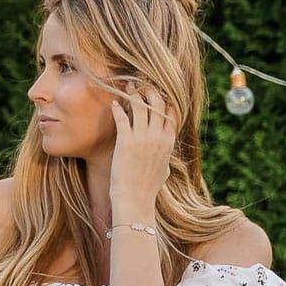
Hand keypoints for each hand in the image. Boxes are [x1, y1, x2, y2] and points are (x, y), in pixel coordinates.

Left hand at [108, 79, 175, 213]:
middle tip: (140, 85)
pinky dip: (118, 107)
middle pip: (157, 102)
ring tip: (127, 87)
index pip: (171, 111)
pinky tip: (114, 103)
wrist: (135, 200)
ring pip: (139, 105)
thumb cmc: (148, 189)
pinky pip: (122, 117)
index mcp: (168, 142)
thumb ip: (166, 158)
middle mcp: (157, 136)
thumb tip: (166, 157)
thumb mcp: (164, 171)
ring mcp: (142, 138)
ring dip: (133, 93)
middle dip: (149, 90)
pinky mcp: (125, 141)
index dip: (164, 99)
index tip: (156, 93)